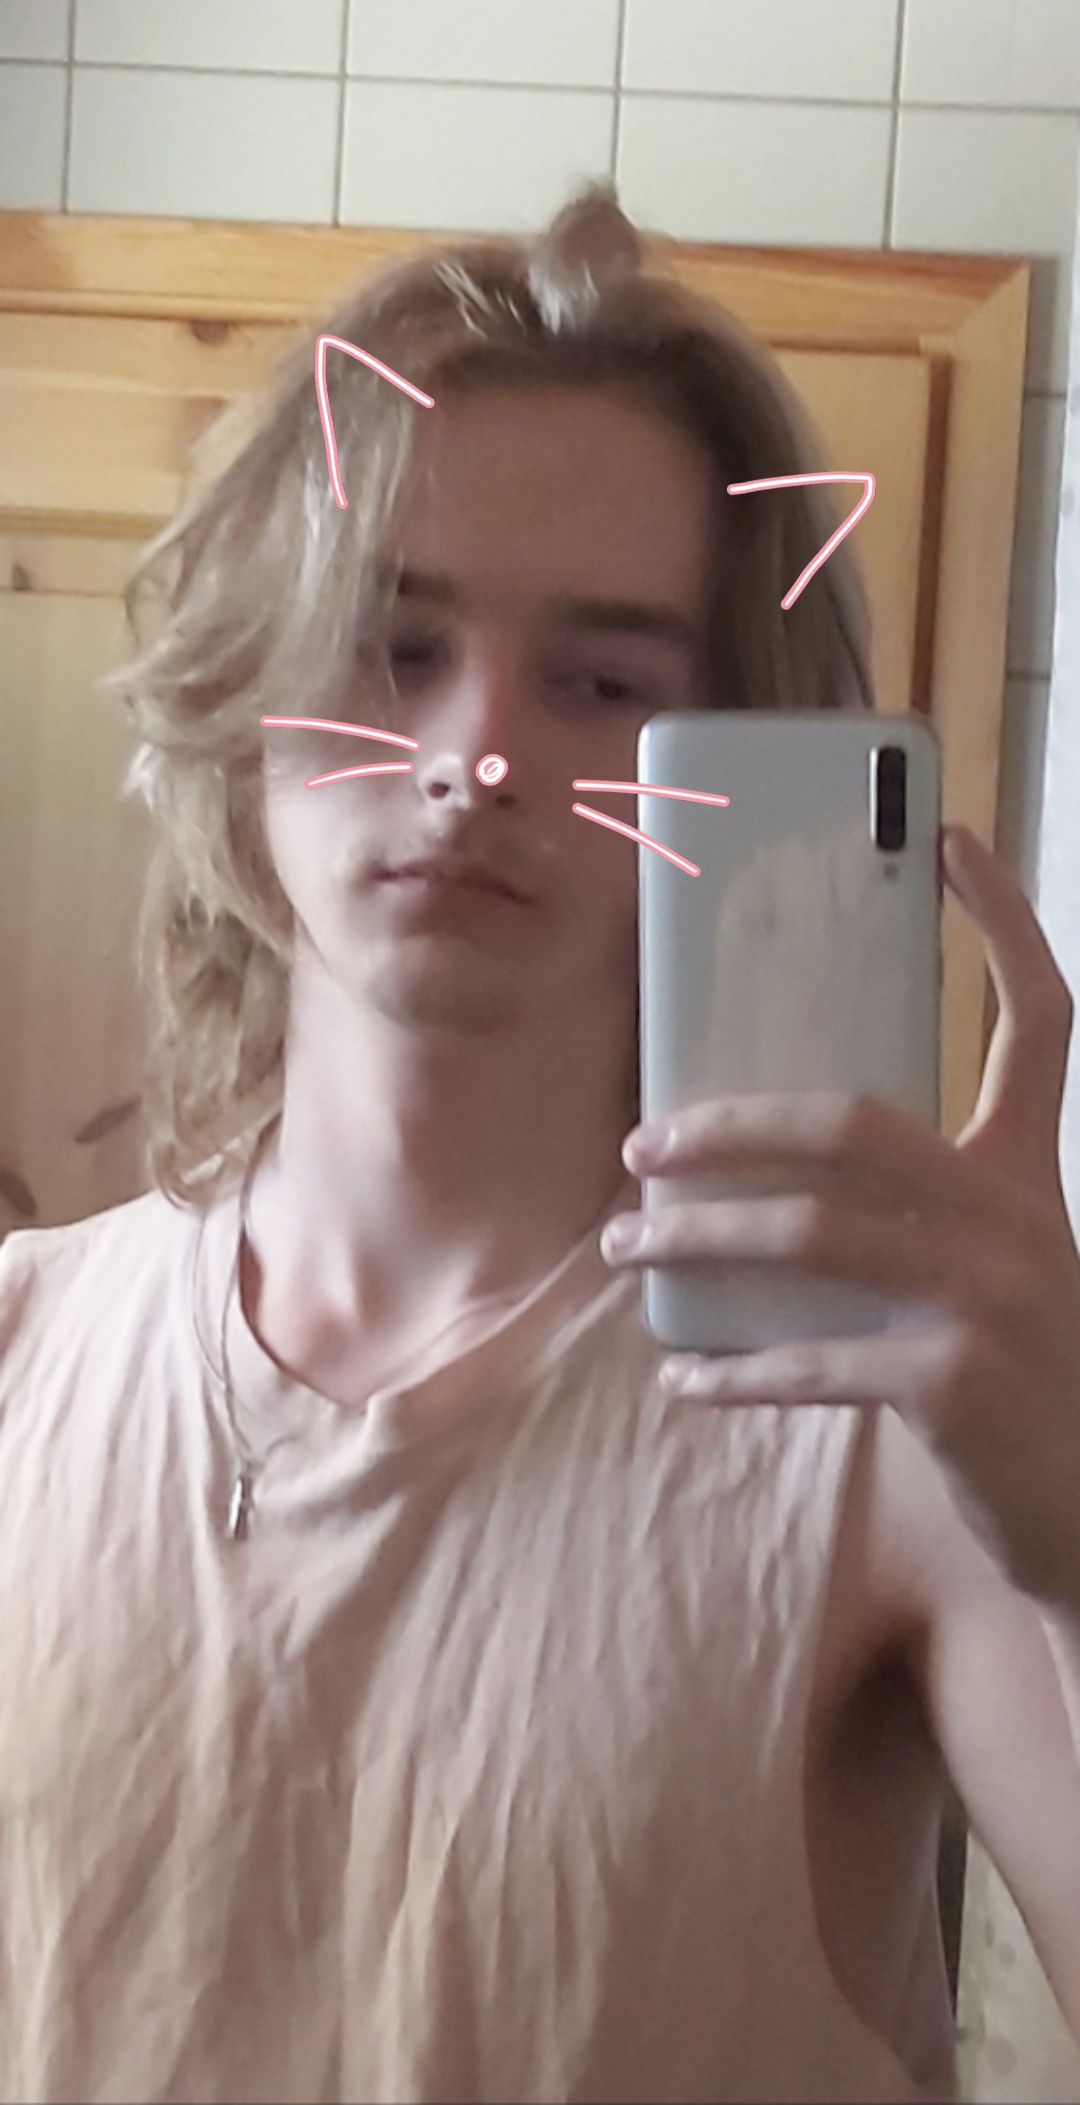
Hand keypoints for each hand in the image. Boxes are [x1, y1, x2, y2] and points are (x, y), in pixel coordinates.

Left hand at [601, 824, 1079, 1610]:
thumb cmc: (1023, 1377)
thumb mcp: (998, 1269)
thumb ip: (918, 1214)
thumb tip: (761, 1180)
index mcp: (1032, 1168)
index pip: (1040, 1017)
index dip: (1003, 921)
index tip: (949, 840)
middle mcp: (1019, 1212)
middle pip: (854, 1123)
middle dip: (727, 1128)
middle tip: (640, 1146)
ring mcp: (991, 1295)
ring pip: (811, 1233)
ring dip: (697, 1240)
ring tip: (625, 1248)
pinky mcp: (957, 1382)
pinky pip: (814, 1360)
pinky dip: (737, 1371)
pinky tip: (684, 1376)